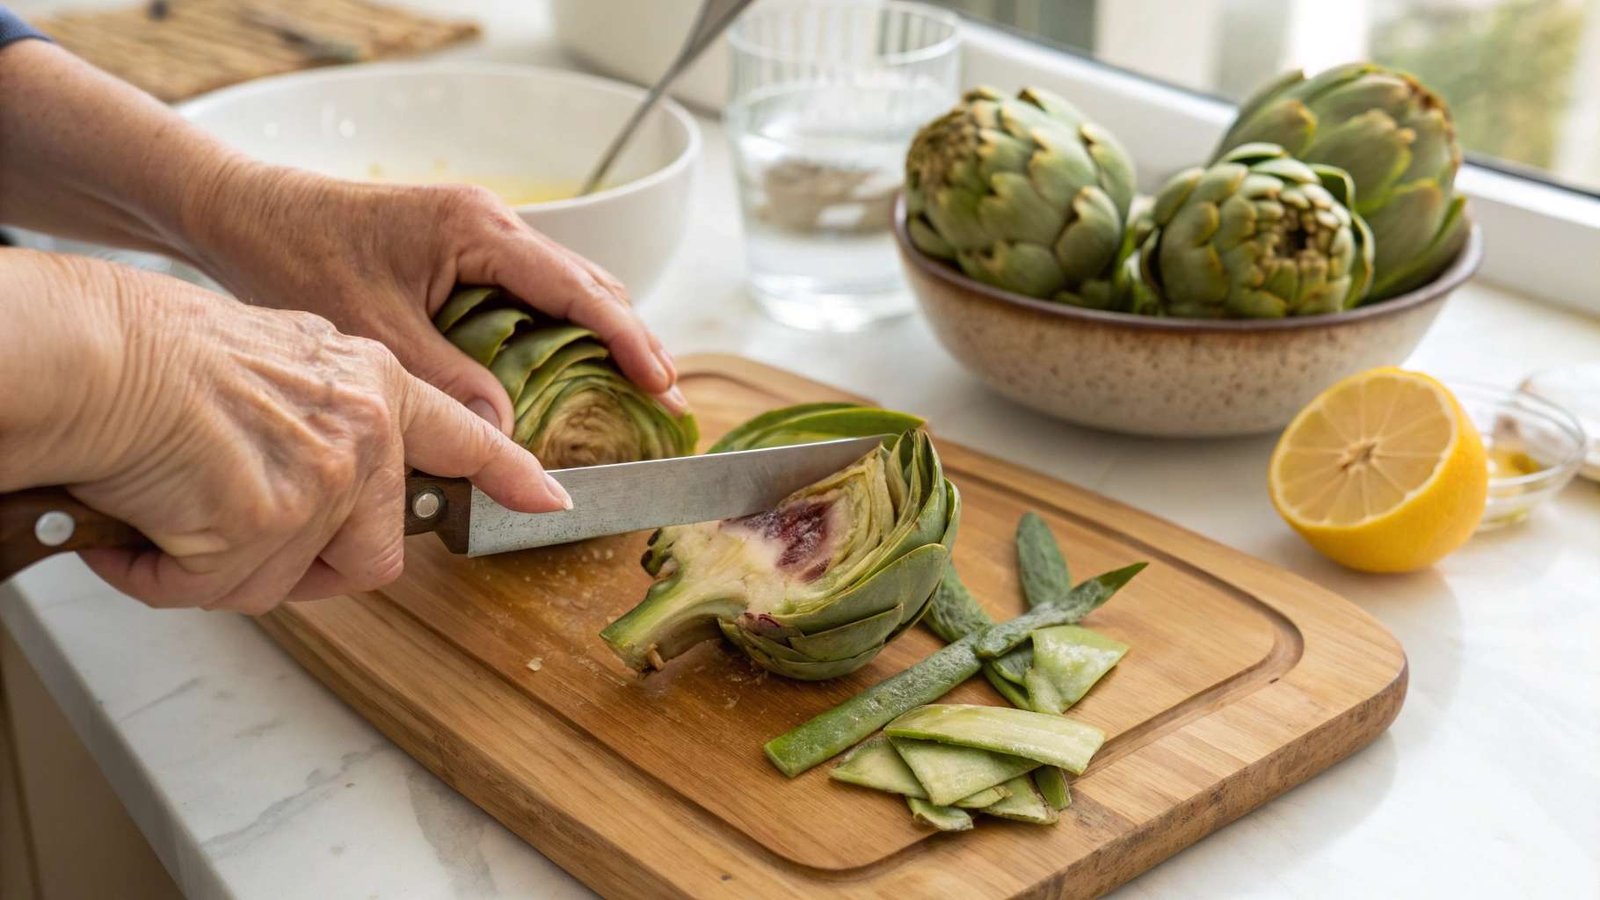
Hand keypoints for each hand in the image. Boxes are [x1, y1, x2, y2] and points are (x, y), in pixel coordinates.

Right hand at [0, 250, 569, 613]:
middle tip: (237, 534)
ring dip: (219, 567)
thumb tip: (331, 475)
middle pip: (371, 555)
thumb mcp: (281, 361)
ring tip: (170, 507)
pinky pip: (214, 590)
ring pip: (281, 580)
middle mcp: (366, 431)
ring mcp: (326, 479)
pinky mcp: (271, 523)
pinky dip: (164, 574)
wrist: (96, 352)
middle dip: (304, 567)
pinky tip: (138, 530)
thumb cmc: (160, 353)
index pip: (465, 437)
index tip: (549, 502)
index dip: (509, 478)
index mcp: (374, 384)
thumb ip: (331, 414)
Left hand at [179, 164, 686, 434]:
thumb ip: (447, 380)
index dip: (628, 339)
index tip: (663, 383)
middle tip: (663, 397)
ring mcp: (478, 234)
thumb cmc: (297, 256)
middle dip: (630, 338)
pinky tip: (567, 369)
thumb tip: (508, 436)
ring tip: (632, 388)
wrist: (245, 214)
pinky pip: (530, 291)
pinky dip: (560, 330)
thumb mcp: (373, 331)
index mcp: (476, 230)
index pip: (577, 288)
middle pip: (588, 282)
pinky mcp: (463, 251)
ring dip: (600, 334)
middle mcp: (489, 223)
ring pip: (564, 286)